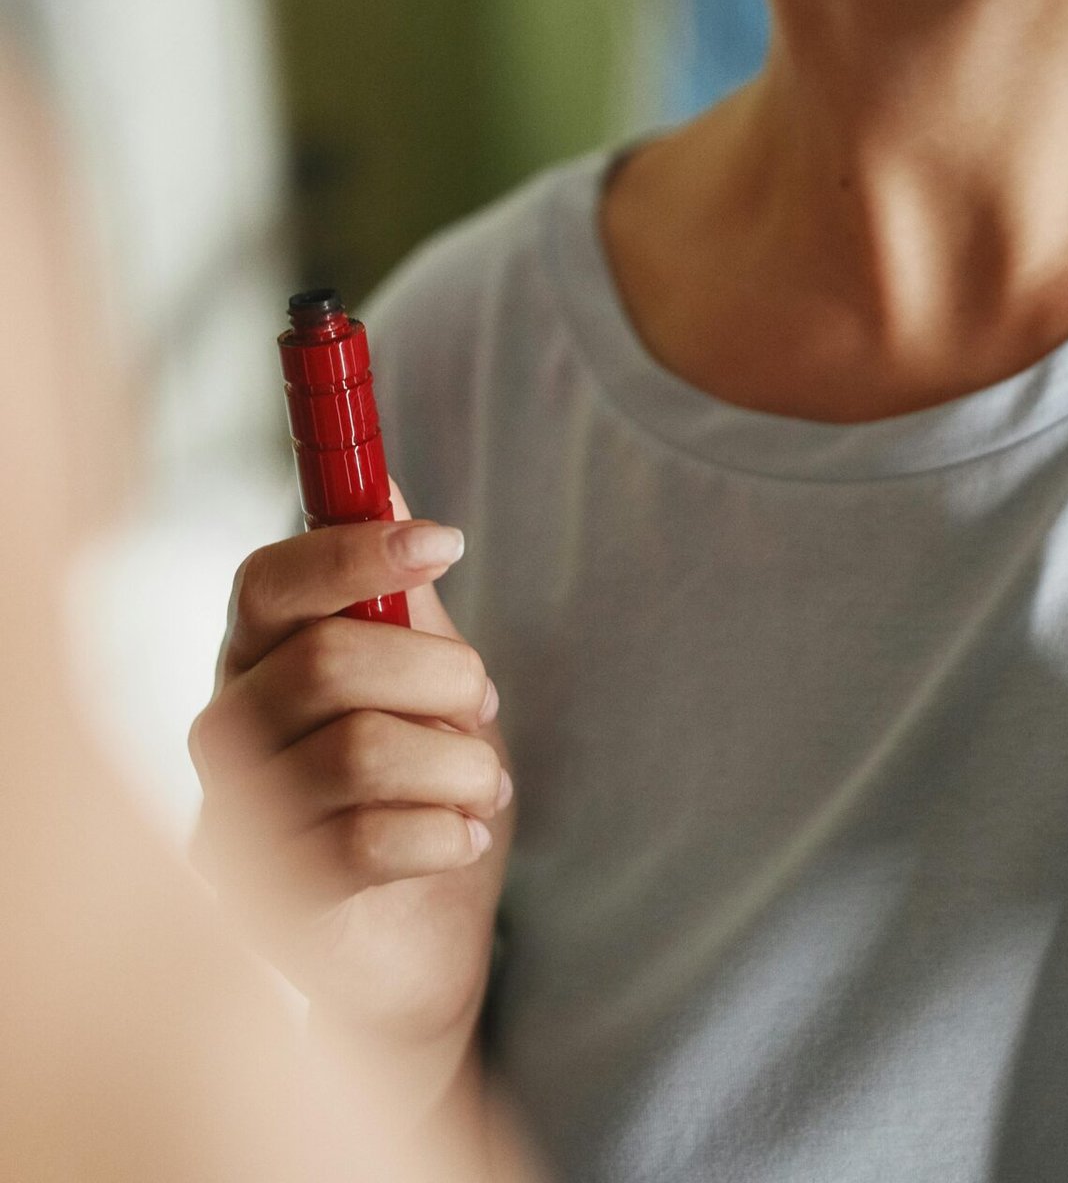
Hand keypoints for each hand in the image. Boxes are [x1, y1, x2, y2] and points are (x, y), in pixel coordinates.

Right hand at [188, 480, 512, 1056]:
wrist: (417, 941)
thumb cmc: (414, 788)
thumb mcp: (421, 676)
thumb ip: (395, 589)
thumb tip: (382, 480)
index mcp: (257, 658)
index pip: (269, 580)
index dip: (354, 551)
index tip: (446, 542)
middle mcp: (228, 730)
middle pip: (327, 659)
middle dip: (441, 674)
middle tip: (486, 703)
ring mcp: (235, 819)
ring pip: (358, 751)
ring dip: (456, 762)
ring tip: (483, 781)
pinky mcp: (265, 902)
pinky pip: (362, 845)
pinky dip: (441, 831)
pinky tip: (463, 833)